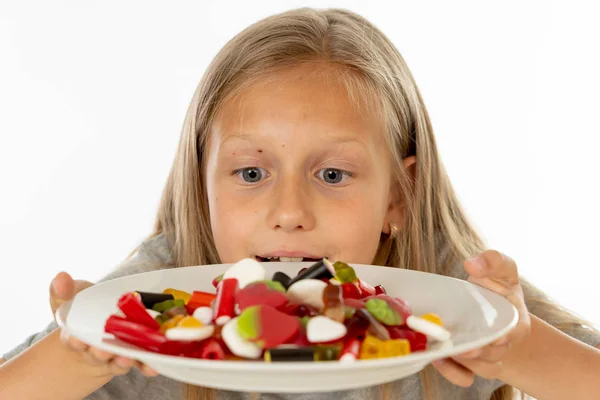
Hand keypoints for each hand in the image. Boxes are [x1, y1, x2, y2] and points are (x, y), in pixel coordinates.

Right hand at [50, 271, 157, 376]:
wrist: (103, 323)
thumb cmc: (84, 307)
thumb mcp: (72, 297)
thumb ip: (64, 289)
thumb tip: (61, 277)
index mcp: (77, 336)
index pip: (73, 341)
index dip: (74, 341)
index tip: (76, 339)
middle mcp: (96, 350)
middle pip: (96, 355)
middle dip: (99, 353)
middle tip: (103, 350)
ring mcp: (116, 355)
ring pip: (118, 362)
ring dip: (122, 361)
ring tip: (127, 357)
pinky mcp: (135, 357)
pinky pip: (140, 364)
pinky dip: (145, 366)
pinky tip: (151, 365)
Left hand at [431, 250, 530, 385]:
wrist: (493, 311)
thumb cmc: (496, 289)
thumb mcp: (501, 271)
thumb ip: (494, 262)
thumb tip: (473, 263)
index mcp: (516, 322)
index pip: (514, 333)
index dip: (503, 336)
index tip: (492, 334)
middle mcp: (503, 344)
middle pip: (493, 354)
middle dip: (477, 352)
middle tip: (460, 346)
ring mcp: (487, 358)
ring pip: (478, 368)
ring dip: (461, 361)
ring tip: (441, 350)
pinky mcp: (470, 367)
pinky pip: (464, 378)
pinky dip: (452, 373)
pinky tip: (437, 359)